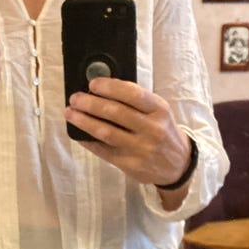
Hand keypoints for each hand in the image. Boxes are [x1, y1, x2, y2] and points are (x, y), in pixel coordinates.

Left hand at [64, 78, 191, 186]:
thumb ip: (136, 101)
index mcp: (160, 110)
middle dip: (90, 103)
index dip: (110, 87)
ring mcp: (140, 149)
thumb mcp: (159, 112)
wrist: (178, 165)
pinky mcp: (129, 164)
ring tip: (70, 113)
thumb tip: (102, 88)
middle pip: (115, 112)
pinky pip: (103, 150)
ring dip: (84, 121)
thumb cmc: (162, 131)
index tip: (93, 84)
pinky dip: (87, 140)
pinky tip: (78, 133)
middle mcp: (152, 129)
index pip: (133, 94)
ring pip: (106, 132)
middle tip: (75, 98)